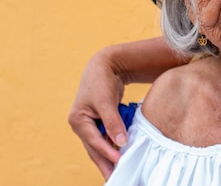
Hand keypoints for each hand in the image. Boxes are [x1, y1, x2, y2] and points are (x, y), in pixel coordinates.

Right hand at [68, 49, 125, 178]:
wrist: (105, 66)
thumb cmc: (102, 81)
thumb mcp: (107, 101)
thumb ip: (113, 122)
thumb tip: (121, 141)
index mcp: (78, 120)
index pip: (94, 141)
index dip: (108, 152)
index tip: (120, 162)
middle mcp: (81, 125)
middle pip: (94, 148)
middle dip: (105, 163)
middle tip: (114, 178)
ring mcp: (89, 124)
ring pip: (100, 145)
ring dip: (109, 157)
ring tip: (118, 171)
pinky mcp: (99, 122)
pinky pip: (107, 137)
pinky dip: (113, 145)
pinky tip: (121, 155)